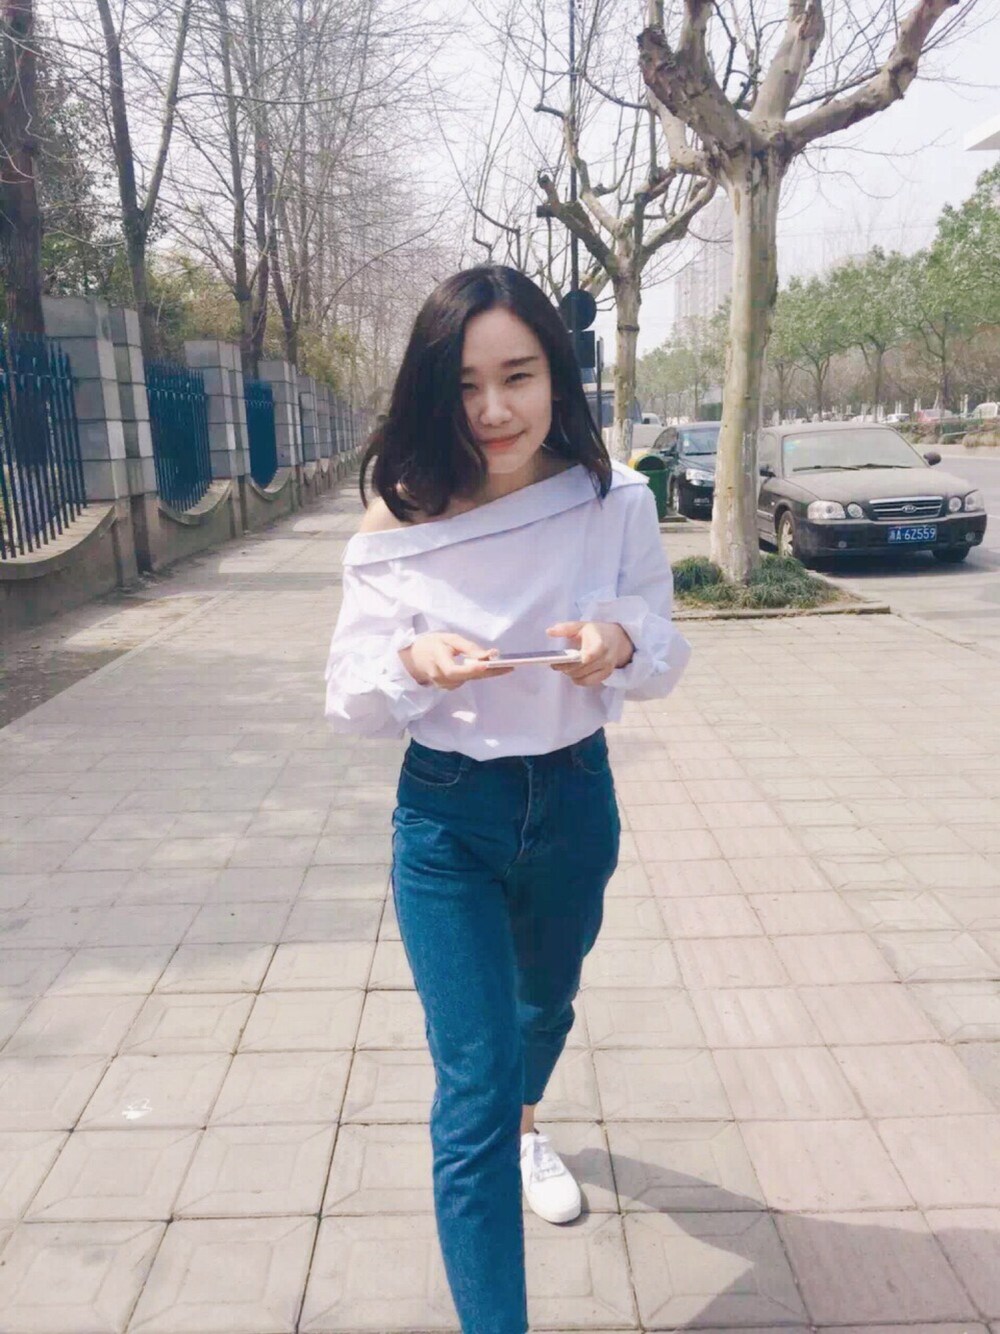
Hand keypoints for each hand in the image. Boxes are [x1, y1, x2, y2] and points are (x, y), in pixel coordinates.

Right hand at [399, 633, 513, 690]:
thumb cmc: (432, 644)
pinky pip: (467, 680)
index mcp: (437, 659)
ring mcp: (443, 685)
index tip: (487, 664)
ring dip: (485, 673)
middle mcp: (440, 676)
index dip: (470, 669)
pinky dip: (477, 674)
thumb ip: (467, 647)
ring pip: (469, 679)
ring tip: (501, 665)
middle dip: (489, 672)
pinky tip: (486, 668)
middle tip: (509, 666)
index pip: (454, 670)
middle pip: (466, 677)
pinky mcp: (448, 687)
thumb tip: (488, 655)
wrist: (414, 658)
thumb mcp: (448, 638)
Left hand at [545, 620, 634, 686]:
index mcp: (600, 644)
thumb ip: (566, 628)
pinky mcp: (606, 676)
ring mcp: (607, 669)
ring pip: (583, 678)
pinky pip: (587, 682)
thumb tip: (549, 631)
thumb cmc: (598, 632)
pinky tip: (574, 671)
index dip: (572, 662)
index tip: (556, 662)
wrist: (619, 640)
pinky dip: (578, 679)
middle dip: (566, 668)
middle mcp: (606, 659)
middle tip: (555, 664)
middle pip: (581, 670)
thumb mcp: (582, 626)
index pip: (588, 658)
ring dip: (571, 674)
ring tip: (565, 667)